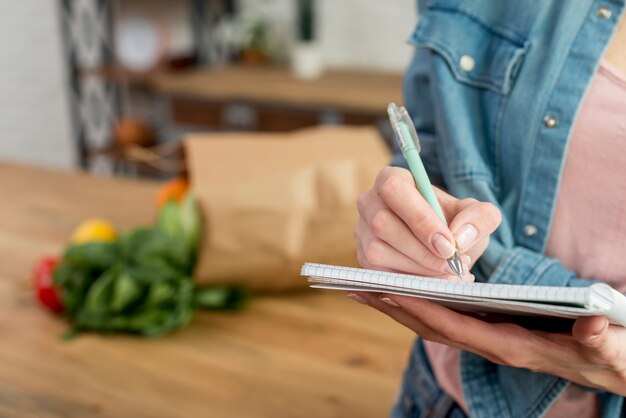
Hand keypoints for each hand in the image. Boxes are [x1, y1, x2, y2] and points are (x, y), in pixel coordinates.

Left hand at [352, 292, 625, 395]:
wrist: (609, 367)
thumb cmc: (607, 355)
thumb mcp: (610, 348)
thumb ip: (601, 341)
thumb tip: (592, 326)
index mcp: (511, 347)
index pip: (456, 328)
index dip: (423, 310)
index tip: (390, 291)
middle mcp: (489, 347)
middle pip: (431, 327)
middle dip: (393, 308)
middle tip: (356, 287)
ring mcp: (484, 341)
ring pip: (430, 324)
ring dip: (395, 307)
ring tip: (361, 287)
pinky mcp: (485, 333)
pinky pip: (440, 320)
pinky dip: (413, 306)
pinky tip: (394, 292)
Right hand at [355, 166, 501, 278]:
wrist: (443, 244)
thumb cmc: (455, 222)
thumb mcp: (477, 215)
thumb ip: (480, 218)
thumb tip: (460, 236)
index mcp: (392, 179)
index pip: (395, 190)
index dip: (420, 219)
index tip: (448, 244)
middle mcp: (369, 201)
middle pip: (382, 224)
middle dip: (420, 251)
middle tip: (452, 265)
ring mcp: (361, 230)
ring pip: (377, 251)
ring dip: (416, 269)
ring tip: (446, 274)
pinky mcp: (362, 256)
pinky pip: (377, 273)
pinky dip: (408, 283)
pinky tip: (432, 282)